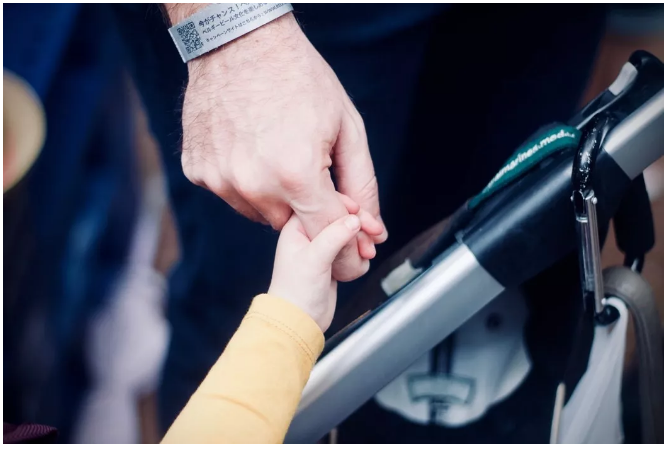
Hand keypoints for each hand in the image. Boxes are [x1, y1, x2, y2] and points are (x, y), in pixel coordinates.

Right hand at [177, 12, 386, 281]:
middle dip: (307, 206)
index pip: (326, 233)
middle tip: (310, 167)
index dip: (344, 235)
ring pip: (259, 213)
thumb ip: (361, 184)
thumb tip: (371, 228)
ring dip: (274, 196)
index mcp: (296, 174)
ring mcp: (220, 179)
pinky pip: (231, 194)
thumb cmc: (299, 78)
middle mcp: (253, 184)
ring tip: (278, 151)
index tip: (352, 228)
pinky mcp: (199, 171)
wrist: (240, 41)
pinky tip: (251, 148)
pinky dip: (245, 181)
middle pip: (291, 225)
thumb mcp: (346, 127)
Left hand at [268, 196, 382, 331]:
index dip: (343, 204)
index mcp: (296, 228)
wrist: (298, 321)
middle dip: (359, 223)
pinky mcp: (331, 261)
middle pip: (338, 216)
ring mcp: (320, 248)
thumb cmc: (295, 292)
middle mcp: (308, 235)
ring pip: (347, 232)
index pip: (321, 202)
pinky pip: (351, 248)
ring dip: (362, 239)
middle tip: (375, 231)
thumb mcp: (315, 258)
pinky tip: (364, 259)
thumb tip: (355, 218)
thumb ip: (335, 235)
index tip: (360, 212)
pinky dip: (360, 252)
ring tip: (370, 250)